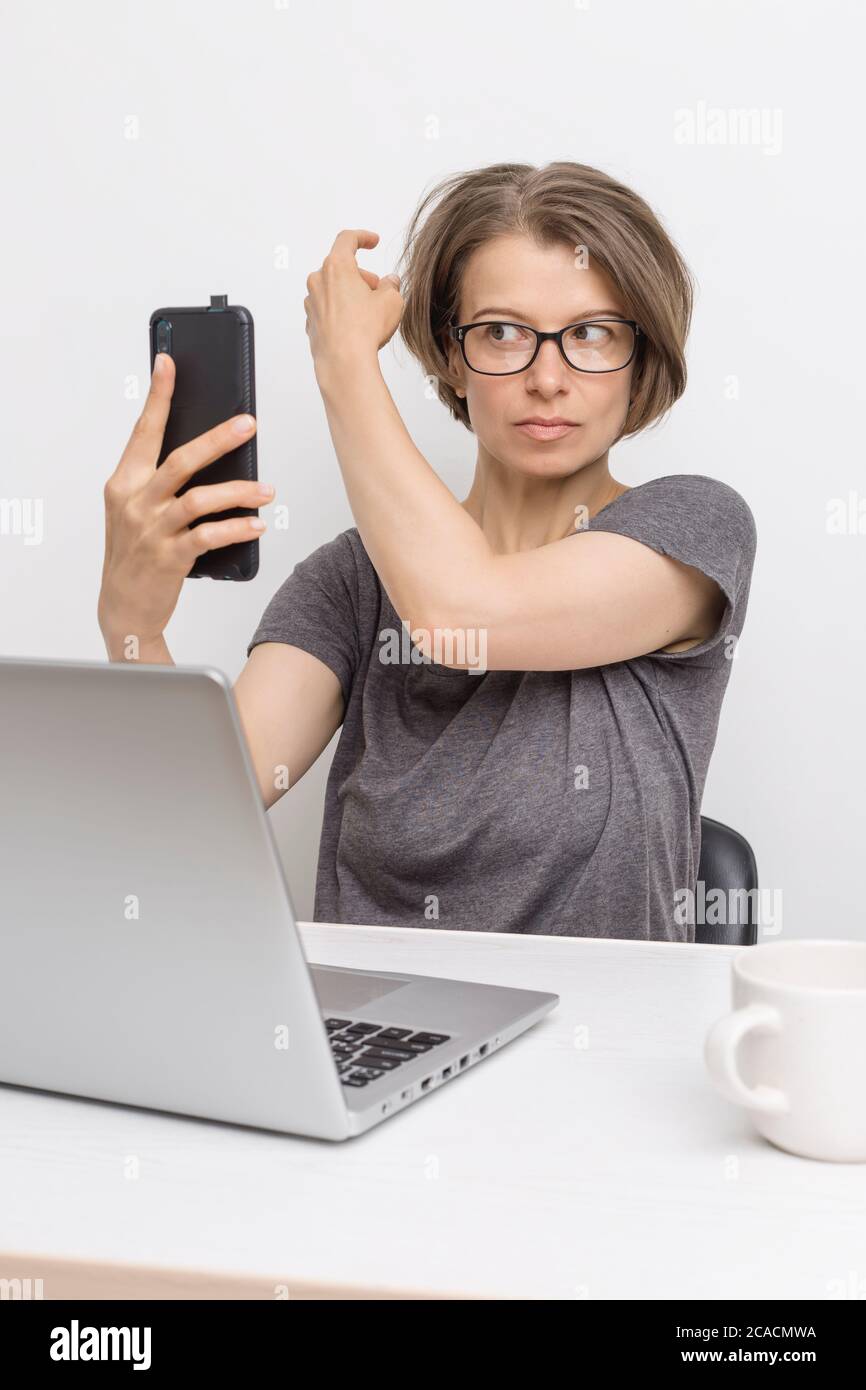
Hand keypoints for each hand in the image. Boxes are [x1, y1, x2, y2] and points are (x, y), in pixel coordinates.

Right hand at [98, 353, 268, 650]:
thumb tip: (208, 451)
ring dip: (239, 492)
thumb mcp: (137, 511)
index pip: (144, 431)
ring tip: (267, 490)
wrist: (123, 606)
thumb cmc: (135, 553)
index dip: (158, 396)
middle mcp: (135, 502)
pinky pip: (210, 537)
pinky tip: (257, 525)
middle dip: (218, 439)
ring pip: (200, 499)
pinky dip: (237, 529)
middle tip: (249, 423)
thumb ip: (161, 482)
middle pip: (181, 460)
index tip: (169, 363)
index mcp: (124, 482)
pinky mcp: (170, 558)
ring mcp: (152, 531)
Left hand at [304, 229, 403, 374]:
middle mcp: (318, 281)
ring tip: (368, 312)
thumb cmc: (365, 329)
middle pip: (341, 268)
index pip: (347, 240)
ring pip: (333, 290)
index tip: (373, 241)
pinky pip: (328, 310)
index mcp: (337, 266)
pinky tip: (355, 327)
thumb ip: (391, 285)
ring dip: (350, 294)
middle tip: (378, 291)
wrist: (344, 362)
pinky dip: (341, 312)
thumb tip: (390, 282)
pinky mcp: (310, 322)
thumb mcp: (392, 301)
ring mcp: (311, 302)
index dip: (363, 237)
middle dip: (362, 276)